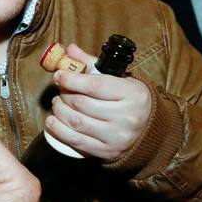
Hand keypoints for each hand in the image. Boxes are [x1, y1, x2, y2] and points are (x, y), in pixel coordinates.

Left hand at [45, 44, 151, 162]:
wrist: (149, 131)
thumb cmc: (131, 100)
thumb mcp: (120, 79)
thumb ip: (94, 64)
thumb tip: (70, 50)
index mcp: (132, 94)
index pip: (94, 85)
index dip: (71, 79)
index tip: (59, 75)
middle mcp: (127, 117)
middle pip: (81, 104)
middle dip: (64, 95)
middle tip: (60, 90)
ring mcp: (117, 136)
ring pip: (76, 122)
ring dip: (59, 111)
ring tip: (58, 104)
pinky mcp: (106, 151)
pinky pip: (75, 141)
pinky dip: (58, 130)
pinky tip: (52, 121)